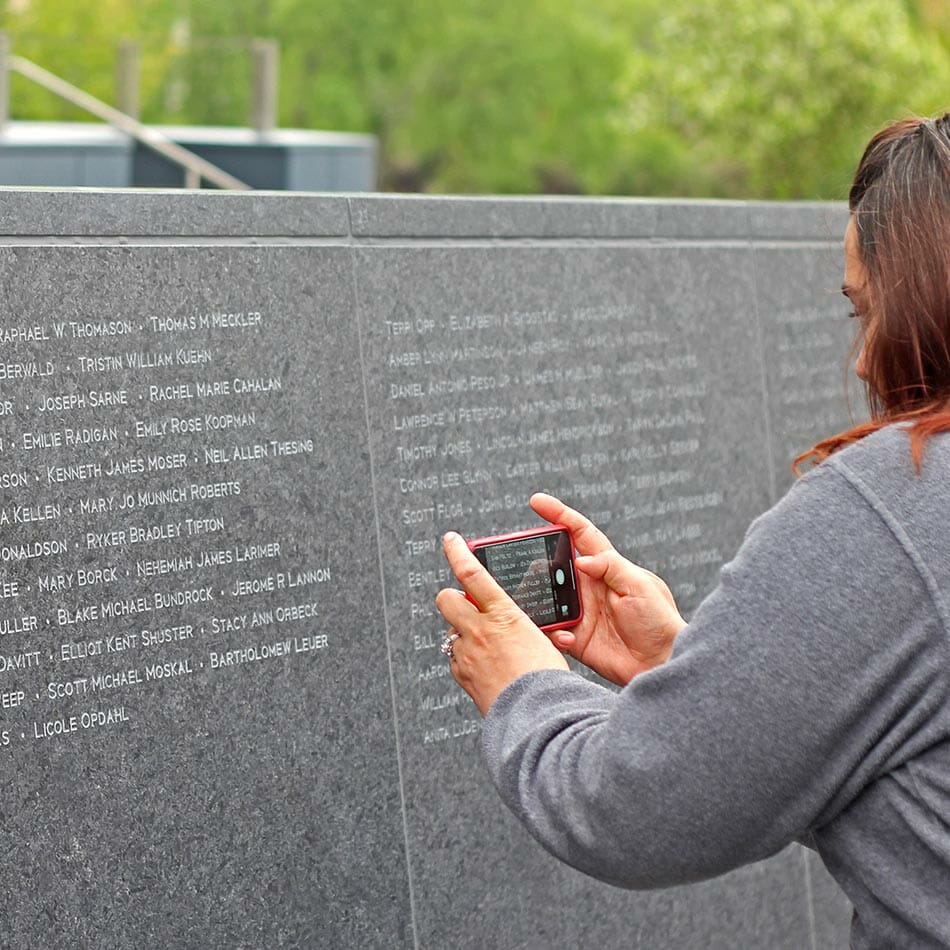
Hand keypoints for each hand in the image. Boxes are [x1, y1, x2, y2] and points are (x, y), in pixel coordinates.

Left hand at [436, 531, 568, 715]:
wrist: (537, 717)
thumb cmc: (547, 679)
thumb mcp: (545, 639)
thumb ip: (526, 624)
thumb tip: (522, 620)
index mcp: (503, 614)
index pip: (472, 573)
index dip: (457, 552)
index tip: (451, 540)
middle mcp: (478, 631)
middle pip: (447, 599)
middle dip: (454, 598)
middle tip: (470, 606)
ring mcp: (466, 654)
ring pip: (452, 632)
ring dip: (465, 633)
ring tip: (490, 647)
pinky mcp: (462, 676)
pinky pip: (456, 659)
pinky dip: (467, 658)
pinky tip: (486, 667)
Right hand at [530, 492, 685, 685]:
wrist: (662, 662)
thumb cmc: (659, 620)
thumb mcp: (640, 586)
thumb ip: (611, 567)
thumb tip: (581, 559)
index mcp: (606, 566)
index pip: (579, 533)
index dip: (559, 515)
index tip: (537, 502)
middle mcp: (589, 586)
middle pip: (554, 564)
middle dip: (536, 560)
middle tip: (520, 561)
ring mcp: (580, 610)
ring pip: (547, 596)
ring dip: (537, 597)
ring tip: (532, 599)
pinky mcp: (576, 636)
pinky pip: (552, 630)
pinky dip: (552, 632)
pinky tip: (564, 636)